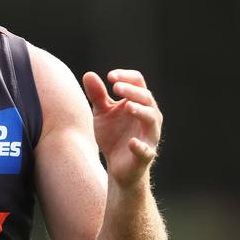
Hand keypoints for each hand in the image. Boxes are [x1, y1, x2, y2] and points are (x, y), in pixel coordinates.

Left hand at [82, 69, 162, 187]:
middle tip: (116, 87)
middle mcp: (148, 116)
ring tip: (128, 106)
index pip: (139, 83)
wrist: (117, 165)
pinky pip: (146, 151)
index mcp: (138, 103)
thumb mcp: (102, 112)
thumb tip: (88, 74)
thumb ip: (97, 95)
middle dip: (132, 91)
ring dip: (141, 111)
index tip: (110, 76)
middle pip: (147, 98)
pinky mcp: (145, 155)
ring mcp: (148, 136)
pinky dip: (140, 146)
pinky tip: (132, 142)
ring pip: (152, 120)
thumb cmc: (113, 134)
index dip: (127, 76)